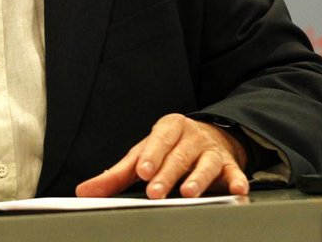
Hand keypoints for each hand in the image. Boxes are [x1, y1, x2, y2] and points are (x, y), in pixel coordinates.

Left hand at [75, 113, 248, 199]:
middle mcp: (191, 137)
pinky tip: (237, 191)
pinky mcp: (230, 165)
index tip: (142, 171)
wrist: (210, 136)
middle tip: (156, 192)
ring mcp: (211, 150)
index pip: (158, 141)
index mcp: (168, 129)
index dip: (151, 156)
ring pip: (206, 163)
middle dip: (167, 174)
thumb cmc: (168, 149)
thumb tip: (84, 191)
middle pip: (179, 155)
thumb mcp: (143, 155)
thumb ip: (116, 175)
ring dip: (198, 179)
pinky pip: (235, 172)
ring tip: (188, 194)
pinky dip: (237, 181)